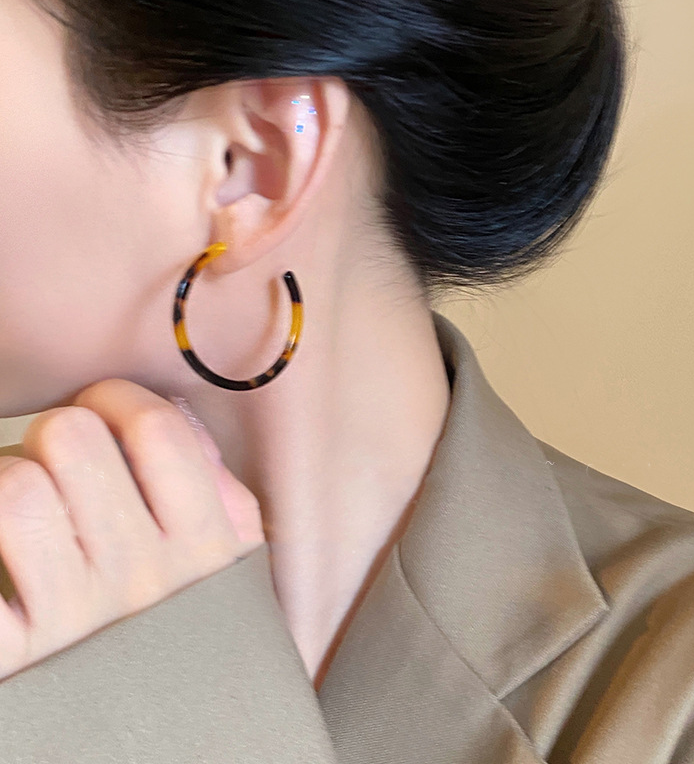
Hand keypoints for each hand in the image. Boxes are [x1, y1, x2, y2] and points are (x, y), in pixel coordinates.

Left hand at [0, 379, 265, 681]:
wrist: (175, 756)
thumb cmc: (199, 649)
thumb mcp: (239, 573)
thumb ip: (225, 495)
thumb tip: (179, 421)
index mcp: (204, 546)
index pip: (156, 429)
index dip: (117, 397)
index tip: (104, 407)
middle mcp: (142, 575)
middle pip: (72, 438)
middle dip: (58, 434)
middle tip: (61, 464)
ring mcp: (72, 618)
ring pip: (12, 488)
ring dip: (5, 480)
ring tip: (19, 507)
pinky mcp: (14, 659)